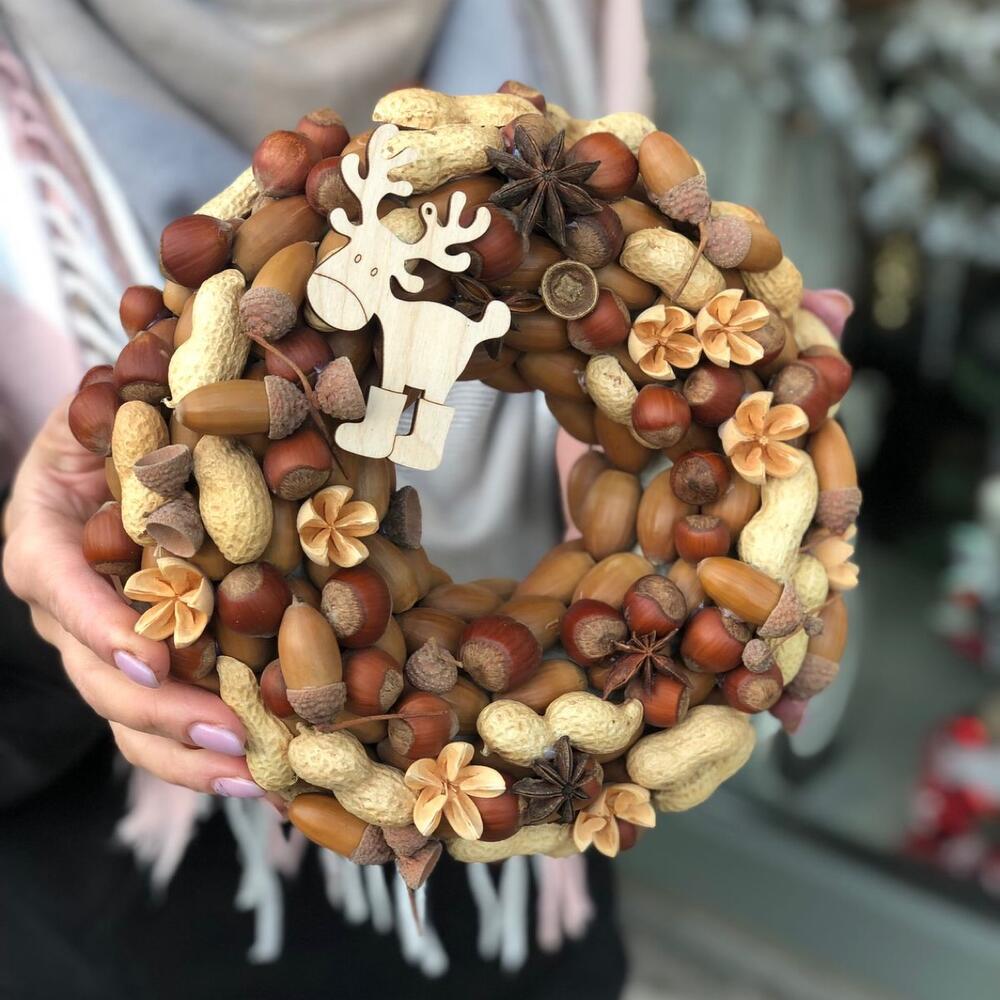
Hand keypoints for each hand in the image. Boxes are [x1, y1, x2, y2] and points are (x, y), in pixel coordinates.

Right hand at [3, 399, 263, 798]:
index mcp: (47, 536)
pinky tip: (263, 771)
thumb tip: (210, 391)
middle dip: (164, 715)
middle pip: (97, 674)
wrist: (113, 453)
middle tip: (236, 740)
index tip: (155, 660)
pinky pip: (164, 717)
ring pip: (128, 717)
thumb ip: (136, 412)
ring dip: (189, 755)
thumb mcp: (111, 406)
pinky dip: (206, 750)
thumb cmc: (117, 425)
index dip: (102, 626)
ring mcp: (101, 643)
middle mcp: (67, 602)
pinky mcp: (143, 663)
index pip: (58, 584)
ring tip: (259, 777)